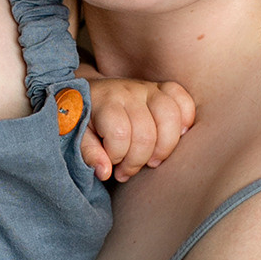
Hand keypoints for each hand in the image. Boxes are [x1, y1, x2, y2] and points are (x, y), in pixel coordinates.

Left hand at [80, 73, 195, 182]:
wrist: (87, 91)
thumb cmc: (82, 118)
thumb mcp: (75, 135)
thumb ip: (88, 153)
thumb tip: (105, 172)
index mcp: (105, 102)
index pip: (120, 134)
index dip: (118, 157)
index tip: (111, 165)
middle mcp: (128, 91)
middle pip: (146, 132)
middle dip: (138, 161)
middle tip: (128, 170)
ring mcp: (147, 88)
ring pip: (170, 116)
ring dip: (165, 147)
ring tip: (152, 161)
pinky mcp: (161, 87)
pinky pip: (183, 99)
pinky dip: (185, 119)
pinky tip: (177, 136)